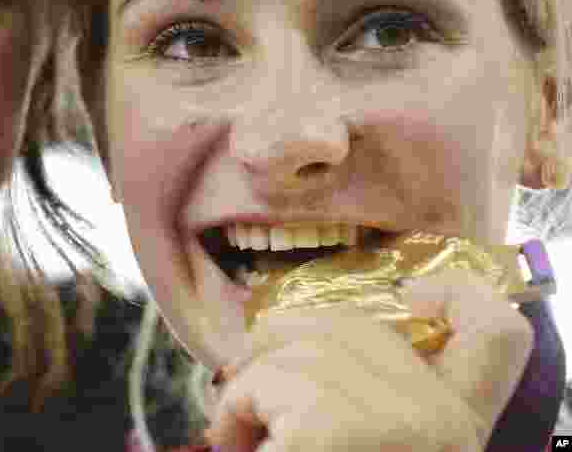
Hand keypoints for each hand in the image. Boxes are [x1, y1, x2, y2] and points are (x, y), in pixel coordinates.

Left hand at [205, 271, 533, 451]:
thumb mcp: (380, 441)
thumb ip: (368, 404)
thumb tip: (294, 342)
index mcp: (458, 426)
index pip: (498, 336)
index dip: (460, 297)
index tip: (415, 293)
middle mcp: (439, 415)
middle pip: (348, 327)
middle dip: (286, 352)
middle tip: (265, 408)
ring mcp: (390, 416)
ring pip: (287, 352)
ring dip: (248, 394)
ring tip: (246, 440)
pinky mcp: (331, 427)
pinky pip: (256, 387)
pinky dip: (233, 415)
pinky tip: (240, 447)